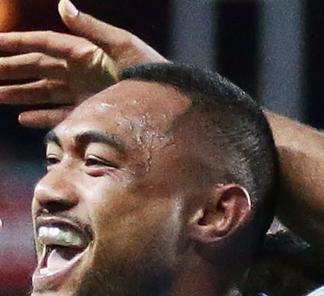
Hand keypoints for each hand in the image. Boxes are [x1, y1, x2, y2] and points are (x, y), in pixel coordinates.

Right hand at [0, 0, 166, 127]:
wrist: (170, 99)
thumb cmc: (149, 69)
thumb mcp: (122, 45)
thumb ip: (92, 28)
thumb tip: (63, 4)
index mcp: (84, 51)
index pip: (42, 44)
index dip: (16, 43)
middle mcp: (80, 71)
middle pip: (36, 68)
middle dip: (9, 70)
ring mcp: (84, 93)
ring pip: (43, 92)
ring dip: (19, 94)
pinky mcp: (91, 113)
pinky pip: (60, 115)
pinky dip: (42, 117)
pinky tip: (24, 119)